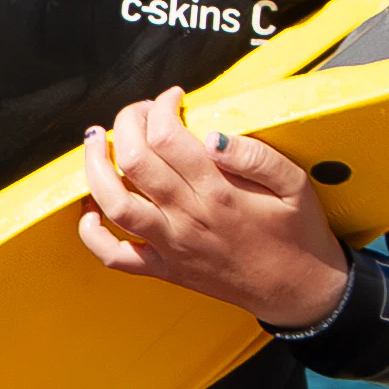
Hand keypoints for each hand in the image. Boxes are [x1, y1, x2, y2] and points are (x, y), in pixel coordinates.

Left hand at [79, 88, 351, 326]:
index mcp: (219, 193)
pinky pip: (114, 257)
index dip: (161, 107)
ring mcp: (170, 246)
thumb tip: (213, 135)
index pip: (168, 137)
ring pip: (114, 203)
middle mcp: (187, 218)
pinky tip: (89, 211)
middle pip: (134, 160)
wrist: (298, 290)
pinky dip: (92, 235)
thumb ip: (256, 156)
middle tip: (138, 112)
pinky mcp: (164, 269)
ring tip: (95, 142)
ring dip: (95, 168)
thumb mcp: (296, 185)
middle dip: (127, 123)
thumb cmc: (298, 233)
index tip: (172, 98)